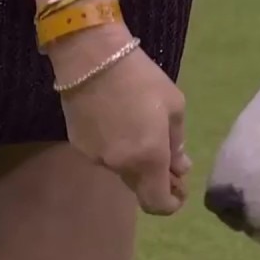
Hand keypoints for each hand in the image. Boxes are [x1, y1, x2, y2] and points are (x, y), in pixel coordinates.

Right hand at [48, 22, 192, 214]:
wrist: (90, 56)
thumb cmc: (141, 77)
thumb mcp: (173, 106)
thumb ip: (177, 142)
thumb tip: (180, 166)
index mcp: (149, 158)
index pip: (157, 203)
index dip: (171, 203)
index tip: (178, 189)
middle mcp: (120, 165)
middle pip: (140, 187)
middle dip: (156, 178)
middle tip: (166, 156)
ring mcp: (96, 156)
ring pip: (122, 170)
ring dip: (135, 161)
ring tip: (139, 128)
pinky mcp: (78, 144)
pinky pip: (104, 155)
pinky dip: (116, 148)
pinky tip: (117, 121)